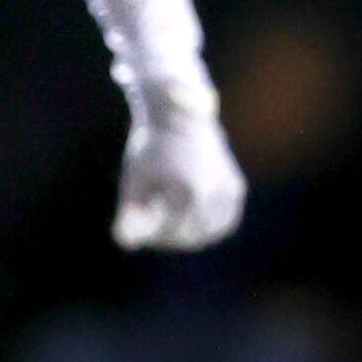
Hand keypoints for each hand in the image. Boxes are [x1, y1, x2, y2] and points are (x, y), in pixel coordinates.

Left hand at [115, 83, 246, 250]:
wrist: (180, 118)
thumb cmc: (150, 149)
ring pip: (210, 232)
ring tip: (166, 219)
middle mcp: (214, 192)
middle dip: (168, 237)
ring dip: (189, 235)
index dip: (150, 237)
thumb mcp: (133, 180)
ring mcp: (229, 191)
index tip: (138, 229)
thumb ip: (129, 214)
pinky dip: (208, 227)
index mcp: (189, 191)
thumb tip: (126, 244)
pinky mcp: (235, 188)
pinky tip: (188, 220)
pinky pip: (225, 221)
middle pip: (190, 237)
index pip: (170, 233)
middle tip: (151, 228)